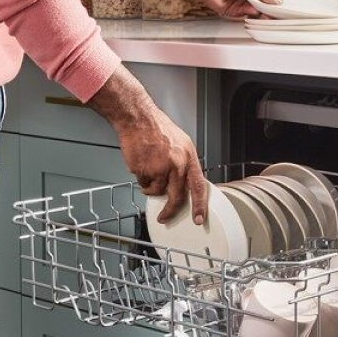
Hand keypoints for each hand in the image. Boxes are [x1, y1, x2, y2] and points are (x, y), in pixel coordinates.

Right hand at [87, 67, 207, 224]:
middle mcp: (176, 164)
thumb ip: (183, 164)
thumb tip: (183, 184)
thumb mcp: (180, 143)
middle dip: (170, 210)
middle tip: (164, 217)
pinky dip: (141, 178)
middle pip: (176, 197)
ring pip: (157, 191)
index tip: (199, 218)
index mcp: (188, 157)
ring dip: (151, 187)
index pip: (198, 186)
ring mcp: (160, 168)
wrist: (138, 118)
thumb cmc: (157, 128)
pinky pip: (143, 183)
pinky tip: (141, 163)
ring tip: (148, 170)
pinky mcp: (144, 170)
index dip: (199, 205)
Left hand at [152, 0, 277, 18]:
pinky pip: (243, 16)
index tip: (280, 11)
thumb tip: (276, 1)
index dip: (273, 4)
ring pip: (254, 13)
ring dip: (259, 15)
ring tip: (265, 14)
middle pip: (261, 8)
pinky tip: (253, 13)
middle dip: (267, 11)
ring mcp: (240, 3)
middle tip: (274, 15)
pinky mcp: (232, 11)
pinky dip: (249, 16)